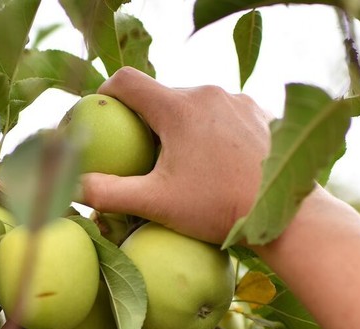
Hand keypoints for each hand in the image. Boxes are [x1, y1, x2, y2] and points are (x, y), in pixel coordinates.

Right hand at [80, 66, 271, 244]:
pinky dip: (211, 132)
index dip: (105, 93)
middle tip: (140, 155)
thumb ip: (108, 193)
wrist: (287, 215)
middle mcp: (209, 93)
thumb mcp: (156, 204)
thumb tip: (72, 187)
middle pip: (162, 95)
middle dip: (145, 120)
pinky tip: (216, 164)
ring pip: (195, 106)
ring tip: (182, 164)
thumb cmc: (218, 209)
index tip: (99, 116)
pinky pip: (224, 115)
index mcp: (178, 107)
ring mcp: (239, 101)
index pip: (127, 81)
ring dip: (181, 127)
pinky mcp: (261, 115)